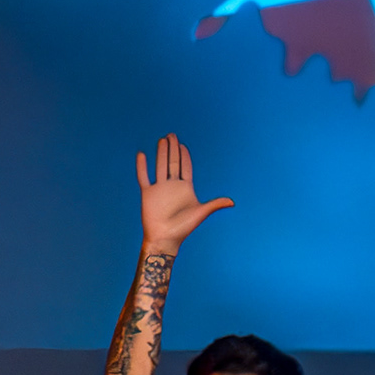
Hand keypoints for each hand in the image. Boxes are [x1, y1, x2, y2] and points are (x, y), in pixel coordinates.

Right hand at [136, 131, 230, 251]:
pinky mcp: (148, 194)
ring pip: (159, 166)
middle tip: (172, 135)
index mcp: (185, 188)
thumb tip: (233, 202)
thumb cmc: (184, 228)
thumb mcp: (201, 213)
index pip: (185, 167)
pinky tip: (141, 154)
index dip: (184, 156)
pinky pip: (143, 177)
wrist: (166, 239)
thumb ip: (215, 204)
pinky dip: (142, 166)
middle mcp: (172, 186)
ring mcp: (159, 189)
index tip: (183, 145)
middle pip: (172, 163)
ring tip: (162, 140)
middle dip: (172, 149)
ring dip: (160, 153)